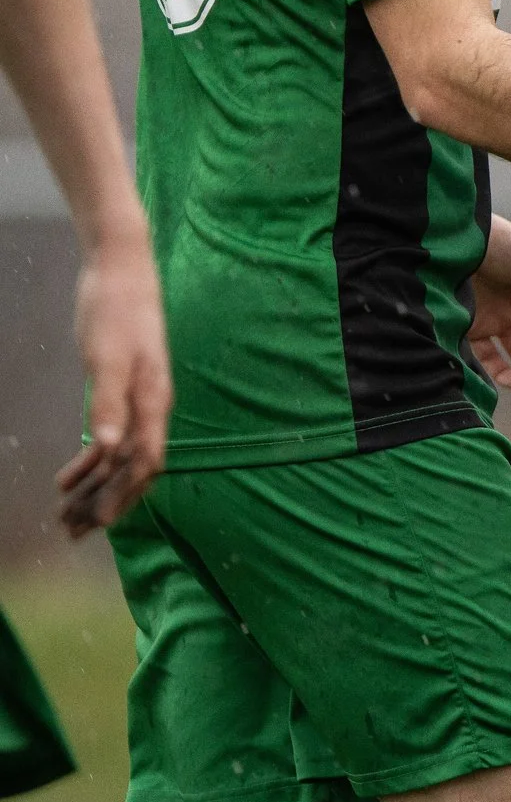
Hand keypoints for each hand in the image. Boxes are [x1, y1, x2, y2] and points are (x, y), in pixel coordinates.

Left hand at [55, 233, 170, 538]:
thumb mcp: (107, 356)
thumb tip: (110, 447)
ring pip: (121, 459)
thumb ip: (110, 401)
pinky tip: (68, 478)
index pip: (145, 462)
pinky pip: (111, 439)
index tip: (97, 524)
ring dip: (95, 490)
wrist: (121, 269)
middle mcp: (150, 406)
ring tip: (65, 515)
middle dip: (106, 503)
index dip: (124, 496)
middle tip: (72, 532)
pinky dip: (90, 464)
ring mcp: (138, 400)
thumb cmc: (115, 309)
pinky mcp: (122, 391)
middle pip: (134, 469)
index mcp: (152, 400)